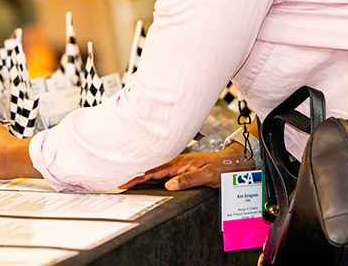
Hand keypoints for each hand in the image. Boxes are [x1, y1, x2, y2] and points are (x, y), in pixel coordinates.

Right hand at [121, 148, 235, 191]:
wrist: (230, 162)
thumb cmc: (220, 167)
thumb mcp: (205, 175)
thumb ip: (187, 180)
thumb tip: (169, 185)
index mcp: (178, 164)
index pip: (153, 171)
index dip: (137, 177)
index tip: (124, 182)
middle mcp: (175, 163)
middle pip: (149, 169)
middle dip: (132, 173)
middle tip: (116, 181)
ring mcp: (176, 165)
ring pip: (153, 169)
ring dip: (140, 173)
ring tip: (125, 179)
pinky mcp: (179, 168)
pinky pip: (160, 171)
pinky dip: (149, 174)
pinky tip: (144, 177)